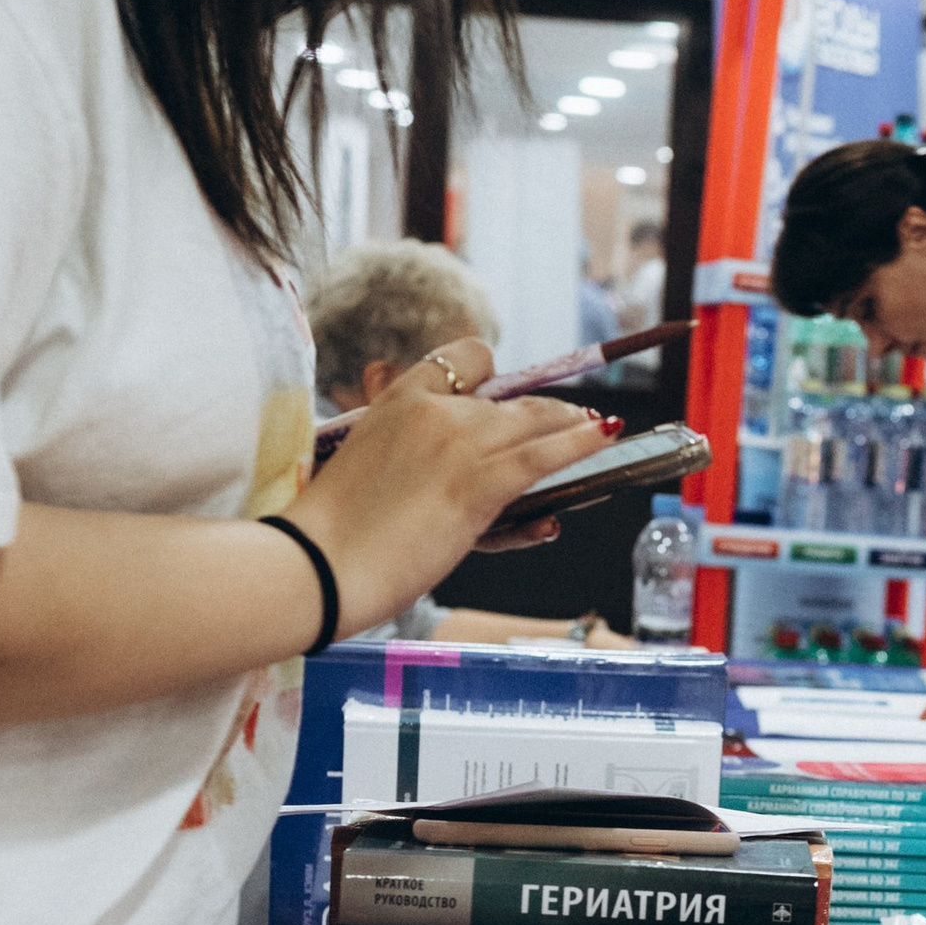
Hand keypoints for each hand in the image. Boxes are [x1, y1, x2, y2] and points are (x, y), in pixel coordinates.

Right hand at [288, 346, 613, 631]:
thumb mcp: (361, 467)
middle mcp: (433, 410)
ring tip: (599, 431)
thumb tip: (410, 429)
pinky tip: (607, 436)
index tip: (503, 396)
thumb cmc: (330, 532)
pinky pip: (543, 455)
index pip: (462, 359)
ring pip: (534, 421)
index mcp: (398, 400)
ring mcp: (458, 443)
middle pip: (508, 399)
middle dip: (541, 413)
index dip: (491, 376)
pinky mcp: (477, 483)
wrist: (318, 564)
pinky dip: (580, 444)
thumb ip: (397, 447)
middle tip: (568, 423)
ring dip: (572, 426)